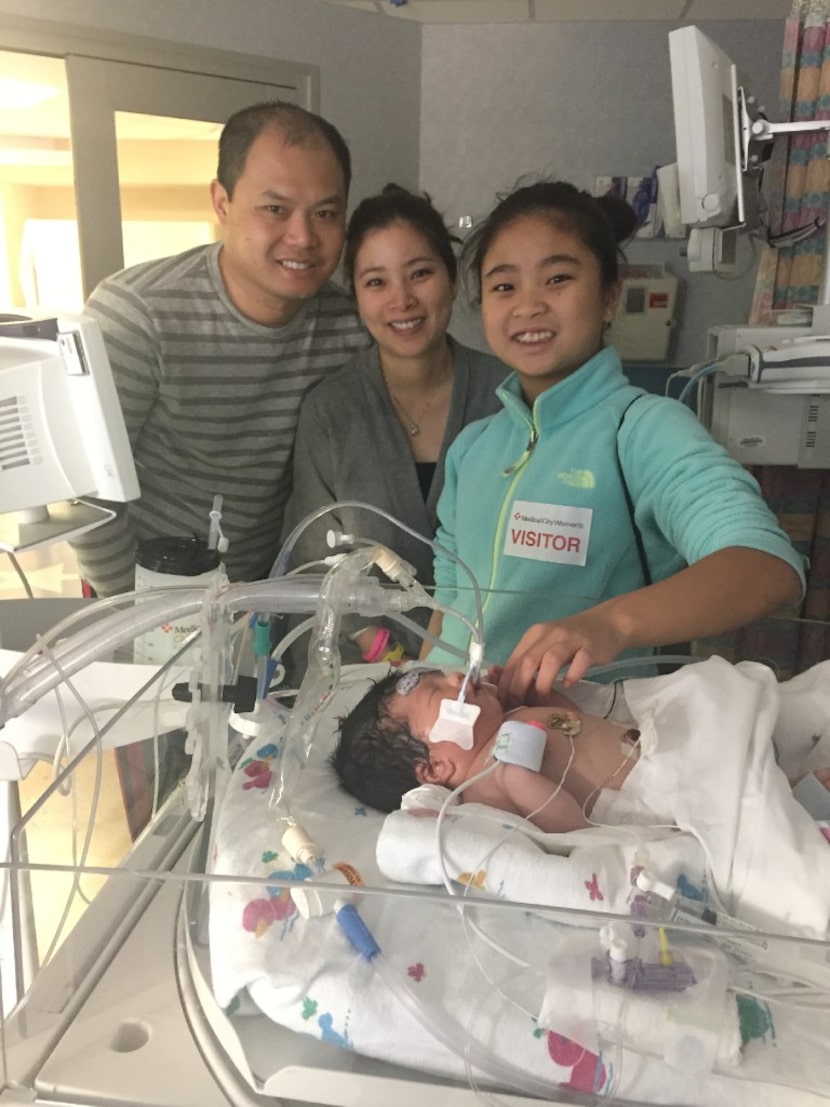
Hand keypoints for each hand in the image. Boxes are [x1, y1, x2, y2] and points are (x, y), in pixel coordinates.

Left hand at [496, 609, 627, 706]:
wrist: (606, 623)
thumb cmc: (571, 639)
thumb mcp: (546, 644)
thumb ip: (529, 660)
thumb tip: (508, 687)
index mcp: (535, 634)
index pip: (514, 660)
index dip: (506, 683)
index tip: (503, 702)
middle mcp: (550, 634)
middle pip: (528, 661)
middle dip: (519, 686)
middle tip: (519, 705)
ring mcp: (571, 640)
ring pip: (551, 661)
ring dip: (543, 683)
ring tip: (542, 700)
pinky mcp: (590, 647)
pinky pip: (580, 661)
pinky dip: (572, 675)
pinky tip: (568, 685)